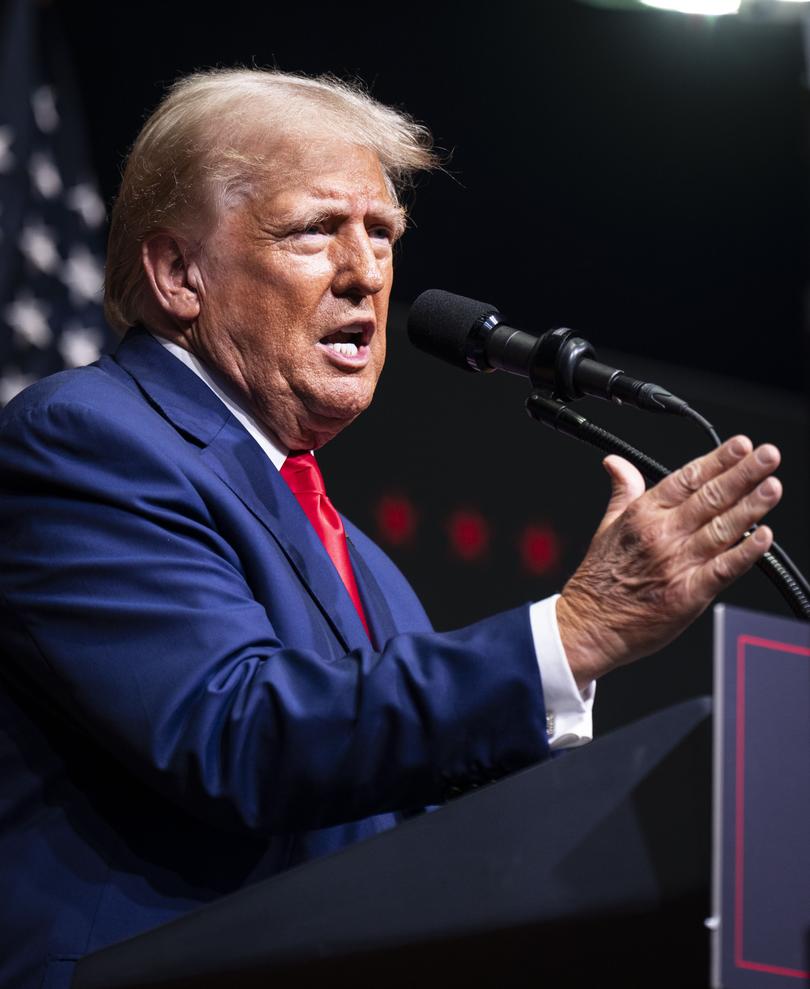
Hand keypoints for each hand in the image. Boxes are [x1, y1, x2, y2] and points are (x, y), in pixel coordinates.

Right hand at [556, 435, 781, 688]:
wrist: (589, 624)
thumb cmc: (599, 579)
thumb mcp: (607, 525)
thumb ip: (622, 490)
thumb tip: (616, 463)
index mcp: (643, 514)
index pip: (687, 479)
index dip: (717, 459)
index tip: (741, 444)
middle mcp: (662, 534)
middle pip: (710, 497)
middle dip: (743, 473)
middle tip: (768, 454)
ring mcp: (676, 564)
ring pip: (721, 529)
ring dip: (750, 506)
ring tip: (772, 486)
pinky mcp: (688, 594)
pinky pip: (723, 570)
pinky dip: (744, 553)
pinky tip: (763, 537)